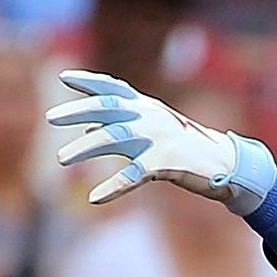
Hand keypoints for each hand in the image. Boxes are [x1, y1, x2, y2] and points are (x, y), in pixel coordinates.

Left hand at [47, 70, 276, 211]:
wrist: (225, 164)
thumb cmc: (185, 148)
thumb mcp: (153, 131)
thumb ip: (121, 127)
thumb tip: (88, 130)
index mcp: (147, 107)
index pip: (114, 87)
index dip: (89, 81)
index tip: (64, 78)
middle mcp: (150, 116)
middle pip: (107, 108)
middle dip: (77, 111)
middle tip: (51, 118)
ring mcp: (158, 138)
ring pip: (113, 138)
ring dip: (84, 148)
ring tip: (60, 159)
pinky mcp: (165, 163)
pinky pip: (132, 176)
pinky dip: (112, 187)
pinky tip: (94, 198)